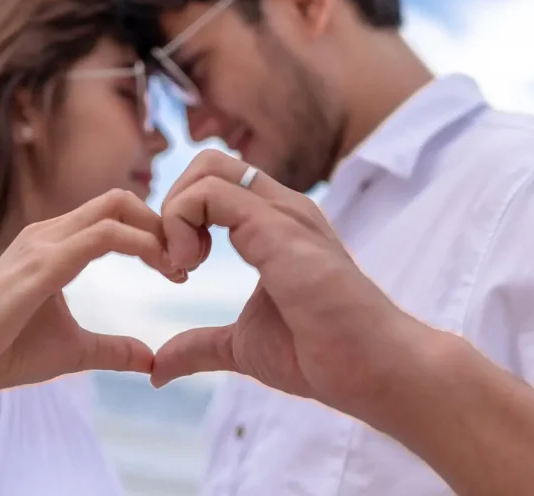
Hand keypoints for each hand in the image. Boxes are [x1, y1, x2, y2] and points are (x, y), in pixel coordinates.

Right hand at [0, 189, 185, 401]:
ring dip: (159, 232)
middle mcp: (49, 233)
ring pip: (116, 208)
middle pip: (121, 201)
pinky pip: (104, 236)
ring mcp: (44, 243)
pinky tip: (165, 269)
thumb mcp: (73, 350)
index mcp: (54, 244)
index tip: (181, 268)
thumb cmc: (2, 353)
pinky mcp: (43, 263)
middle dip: (163, 223)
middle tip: (189, 262)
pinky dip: (143, 245)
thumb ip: (112, 349)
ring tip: (182, 268)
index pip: (115, 214)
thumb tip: (151, 359)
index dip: (154, 232)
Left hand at [153, 150, 428, 419]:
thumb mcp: (242, 346)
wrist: (375, 370)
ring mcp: (282, 212)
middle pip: (207, 163)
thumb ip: (201, 347)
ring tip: (181, 267)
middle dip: (171, 205)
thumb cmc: (322, 355)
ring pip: (206, 168)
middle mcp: (281, 207)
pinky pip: (208, 194)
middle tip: (173, 262)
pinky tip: (188, 269)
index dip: (179, 218)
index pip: (214, 183)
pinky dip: (179, 223)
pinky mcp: (277, 227)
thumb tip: (158, 369)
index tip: (177, 270)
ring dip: (173, 214)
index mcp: (275, 224)